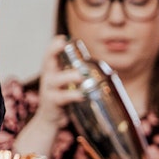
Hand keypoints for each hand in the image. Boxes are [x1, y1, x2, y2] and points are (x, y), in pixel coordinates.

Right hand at [11, 35, 85, 158]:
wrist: (49, 121)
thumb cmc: (63, 100)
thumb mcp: (68, 85)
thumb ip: (81, 77)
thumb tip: (111, 72)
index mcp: (52, 71)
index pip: (50, 54)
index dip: (54, 45)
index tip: (63, 38)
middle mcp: (48, 78)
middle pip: (47, 60)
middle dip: (53, 50)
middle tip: (62, 43)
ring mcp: (48, 90)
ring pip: (55, 79)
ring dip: (68, 76)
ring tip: (81, 76)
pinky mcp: (52, 103)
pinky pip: (61, 98)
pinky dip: (72, 95)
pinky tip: (82, 95)